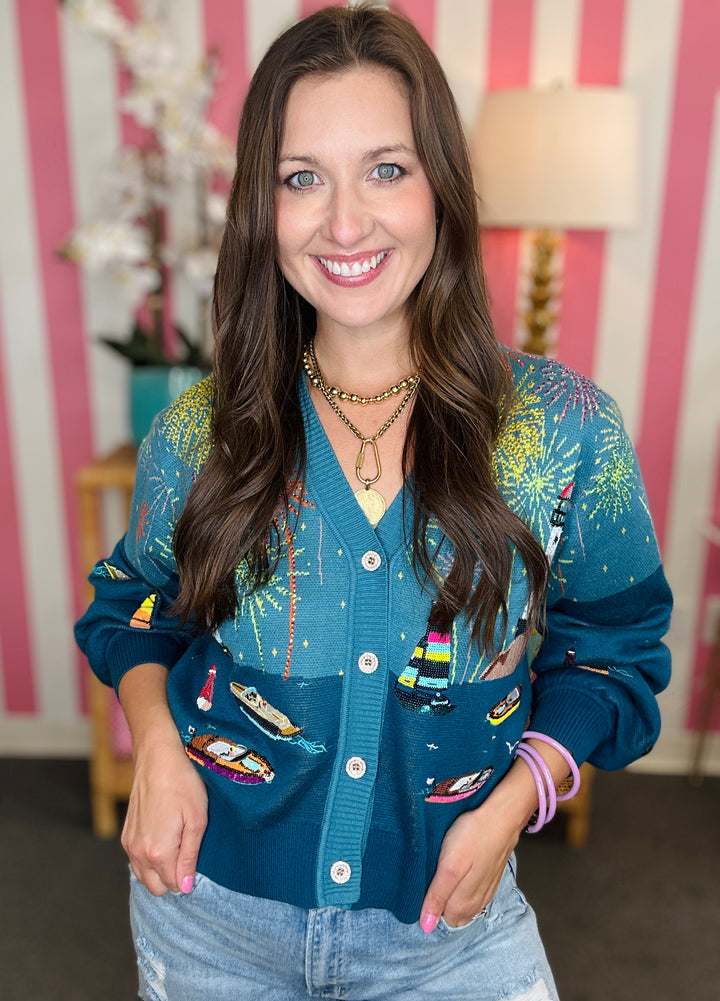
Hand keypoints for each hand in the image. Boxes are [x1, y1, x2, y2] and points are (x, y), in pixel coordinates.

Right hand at [122, 737, 207, 895]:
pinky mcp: (125, 834)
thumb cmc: (182, 784)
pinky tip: (163, 839)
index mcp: (158, 852)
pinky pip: (136, 861)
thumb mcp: (197, 820)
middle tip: (187, 853)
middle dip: (172, 879)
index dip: (188, 878)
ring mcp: (129, 844)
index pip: (173, 886)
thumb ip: (189, 857)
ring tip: (177, 844)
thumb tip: (184, 887)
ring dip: (159, 870)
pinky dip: (149, 859)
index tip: (196, 858)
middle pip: (156, 887)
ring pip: (144, 876)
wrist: (157, 757)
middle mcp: (138, 853)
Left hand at [420, 757, 539, 930]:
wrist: (502, 816)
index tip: (422, 891)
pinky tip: (462, 878)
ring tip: (443, 881)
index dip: (432, 909)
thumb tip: (426, 927)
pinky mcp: (493, 875)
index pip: (444, 921)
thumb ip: (437, 897)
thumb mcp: (448, 867)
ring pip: (468, 905)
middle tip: (431, 883)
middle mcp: (477, 901)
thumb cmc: (472, 837)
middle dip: (443, 907)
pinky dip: (467, 890)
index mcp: (464, 902)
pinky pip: (478, 893)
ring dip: (455, 899)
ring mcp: (487, 888)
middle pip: (457, 915)